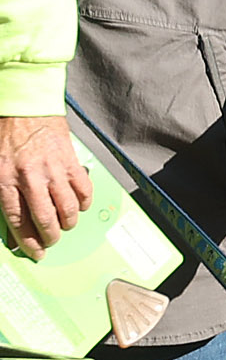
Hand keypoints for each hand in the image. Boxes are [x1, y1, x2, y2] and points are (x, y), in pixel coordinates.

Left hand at [0, 115, 87, 256]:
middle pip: (45, 219)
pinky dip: (83, 203)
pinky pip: (83, 191)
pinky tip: (79, 205)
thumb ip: (1, 190)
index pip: (19, 220)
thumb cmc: (5, 135)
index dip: (28, 241)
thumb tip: (15, 218)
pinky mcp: (70, 163)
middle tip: (51, 241)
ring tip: (64, 225)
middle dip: (50, 236)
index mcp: (5, 179)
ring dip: (67, 222)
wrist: (25, 107)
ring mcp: (52, 171)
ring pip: (67, 209)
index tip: (35, 252)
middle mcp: (30, 178)